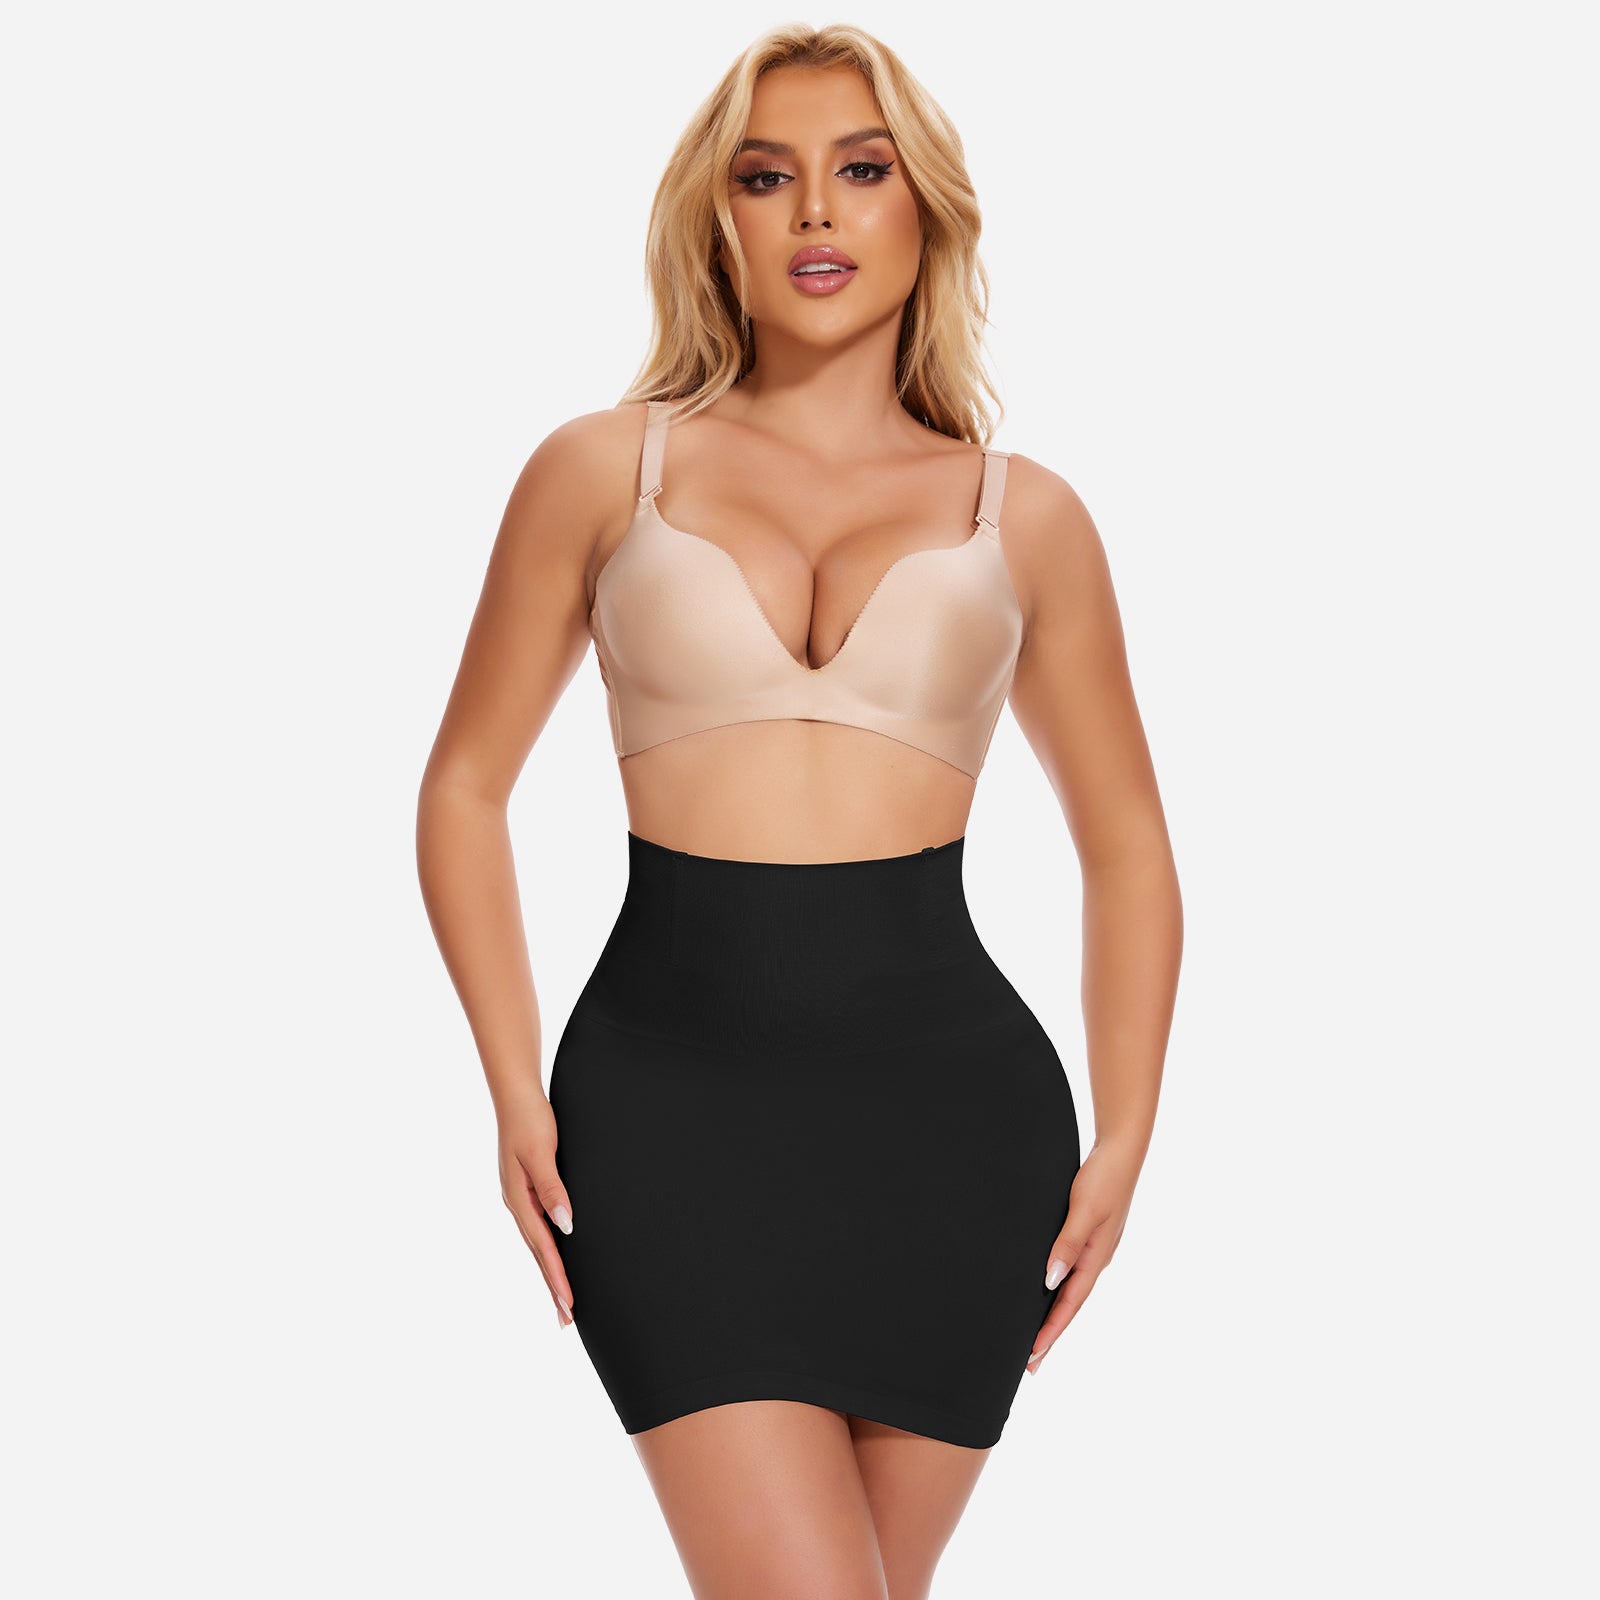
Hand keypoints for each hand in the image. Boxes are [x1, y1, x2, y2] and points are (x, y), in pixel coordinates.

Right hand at [498, 1094, 577, 1330]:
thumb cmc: (530, 1120)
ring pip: (538, 1243)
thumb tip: (566, 1225)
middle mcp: (518, 1203)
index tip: (569, 1304)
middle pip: (538, 1253)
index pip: (543, 1247)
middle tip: (566, 1320)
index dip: (557, 1276)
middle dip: (553, 1286)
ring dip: (550, 1271)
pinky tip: (555, 1256)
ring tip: (562, 1300)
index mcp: (519, 1199)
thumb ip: (553, 1189)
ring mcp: (521, 1198)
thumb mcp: (541, 1153)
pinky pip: (539, 1227)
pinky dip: (547, 1249)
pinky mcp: (527, 1189)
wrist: (516, 1095)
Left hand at [1026, 1135, 1142, 1373]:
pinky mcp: (1089, 1236)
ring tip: (1035, 1336)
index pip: (1069, 1304)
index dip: (1050, 1331)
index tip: (1031, 1356)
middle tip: (1030, 1362)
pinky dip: (1058, 1289)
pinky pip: (1071, 1272)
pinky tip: (1048, 1290)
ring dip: (1054, 1314)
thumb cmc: (1103, 1178)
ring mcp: (1094, 1249)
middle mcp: (1095, 1259)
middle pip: (1070, 1305)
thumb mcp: (1084, 1210)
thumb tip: (1050, 1281)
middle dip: (1051, 1333)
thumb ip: (1067, 1244)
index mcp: (1095, 1258)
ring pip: (1070, 1290)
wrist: (1121, 1151)